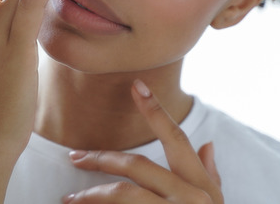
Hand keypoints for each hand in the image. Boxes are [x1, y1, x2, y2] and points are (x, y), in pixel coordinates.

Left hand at [64, 79, 222, 202]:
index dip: (155, 111)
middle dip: (102, 158)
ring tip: (70, 198)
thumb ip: (209, 176)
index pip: (176, 139)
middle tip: (75, 156)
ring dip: (91, 195)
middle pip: (136, 166)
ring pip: (122, 196)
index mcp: (200, 185)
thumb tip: (208, 145)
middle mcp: (188, 197)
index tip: (135, 86)